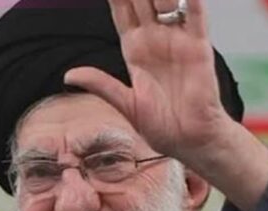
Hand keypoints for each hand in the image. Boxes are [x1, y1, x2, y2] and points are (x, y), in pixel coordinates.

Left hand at [65, 0, 267, 210]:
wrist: (190, 140)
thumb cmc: (160, 125)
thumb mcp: (125, 104)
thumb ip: (101, 84)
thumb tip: (68, 75)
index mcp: (134, 50)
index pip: (121, 12)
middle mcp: (155, 39)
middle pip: (142, 0)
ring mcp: (177, 40)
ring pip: (167, 2)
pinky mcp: (198, 47)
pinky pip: (196, 17)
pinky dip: (192, 1)